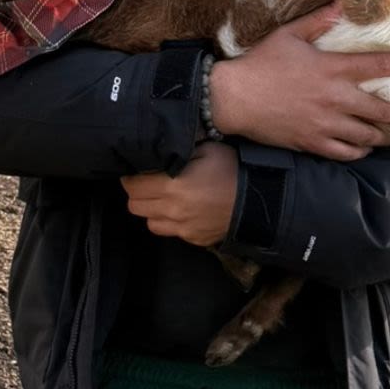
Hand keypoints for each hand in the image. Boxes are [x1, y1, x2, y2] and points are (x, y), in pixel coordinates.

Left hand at [121, 142, 240, 246]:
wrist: (259, 199)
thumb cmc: (232, 169)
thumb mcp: (205, 149)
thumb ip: (177, 151)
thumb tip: (156, 151)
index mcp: (172, 186)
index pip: (132, 186)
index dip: (130, 177)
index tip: (135, 171)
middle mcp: (173, 210)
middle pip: (135, 206)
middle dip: (137, 193)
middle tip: (146, 183)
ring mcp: (183, 228)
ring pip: (148, 222)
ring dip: (151, 210)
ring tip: (161, 198)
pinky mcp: (193, 238)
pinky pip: (170, 232)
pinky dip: (169, 222)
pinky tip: (180, 210)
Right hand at [208, 5, 389, 161]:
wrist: (233, 98)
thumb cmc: (260, 63)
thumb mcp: (289, 34)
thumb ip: (319, 20)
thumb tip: (341, 3)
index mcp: (333, 69)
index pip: (380, 68)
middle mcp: (335, 99)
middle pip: (383, 110)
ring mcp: (325, 124)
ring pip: (367, 136)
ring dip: (383, 135)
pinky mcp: (312, 142)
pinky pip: (345, 153)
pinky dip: (359, 151)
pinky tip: (363, 148)